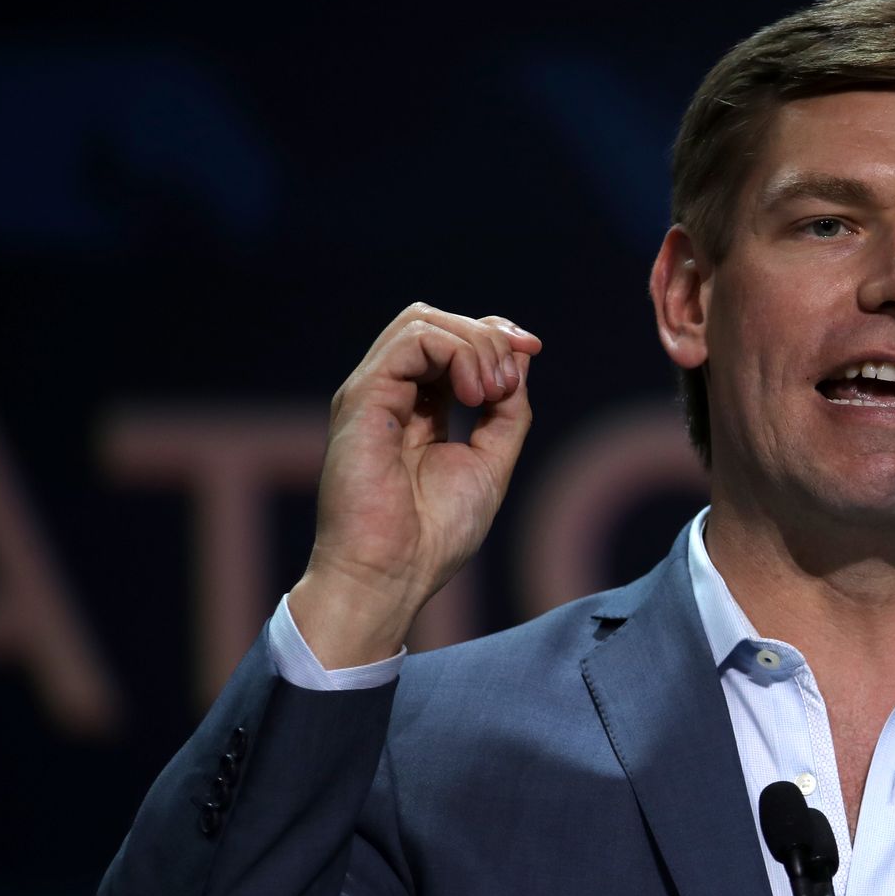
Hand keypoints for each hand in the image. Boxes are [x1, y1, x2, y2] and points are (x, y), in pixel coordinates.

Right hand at [288, 302, 541, 667]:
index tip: (532, 349)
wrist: (392, 575)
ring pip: (423, 320)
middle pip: (436, 321)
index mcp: (415, 408)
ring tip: (490, 393)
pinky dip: (457, 354)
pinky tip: (473, 396)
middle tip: (508, 386)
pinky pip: (413, 340)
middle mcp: (389, 394)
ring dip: (475, 345)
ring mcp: (372, 392)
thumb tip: (521, 356)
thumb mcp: (490, 461)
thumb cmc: (434, 535)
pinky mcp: (362, 397)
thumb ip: (507, 410)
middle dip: (488, 336)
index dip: (494, 334)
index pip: (450, 340)